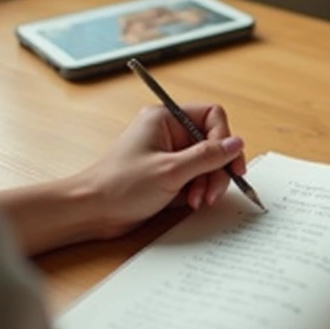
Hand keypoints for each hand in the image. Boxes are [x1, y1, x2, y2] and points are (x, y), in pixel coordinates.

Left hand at [76, 104, 246, 238]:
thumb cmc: (120, 186)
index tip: (229, 163)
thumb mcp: (170, 171)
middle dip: (217, 169)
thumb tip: (237, 144)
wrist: (92, 212)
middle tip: (212, 192)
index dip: (224, 139)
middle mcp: (170, 134)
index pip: (212, 116)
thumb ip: (207, 157)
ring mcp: (171, 156)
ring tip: (198, 201)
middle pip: (213, 144)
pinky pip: (198, 179)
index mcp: (166, 119)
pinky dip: (199, 192)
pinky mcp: (170, 176)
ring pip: (208, 165)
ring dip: (209, 184)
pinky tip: (191, 203)